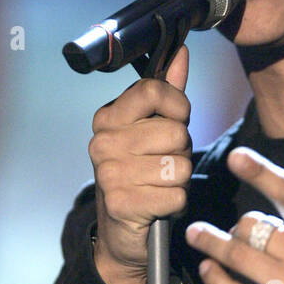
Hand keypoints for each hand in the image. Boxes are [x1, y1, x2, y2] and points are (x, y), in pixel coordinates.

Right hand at [89, 0, 191, 283]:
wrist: (124, 233)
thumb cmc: (144, 175)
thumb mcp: (154, 130)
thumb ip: (167, 92)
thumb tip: (180, 50)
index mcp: (108, 118)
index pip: (154, 90)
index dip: (178, 106)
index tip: (176, 120)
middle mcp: (102, 143)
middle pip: (174, 131)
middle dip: (182, 151)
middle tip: (165, 163)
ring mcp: (109, 174)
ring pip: (178, 164)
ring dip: (180, 179)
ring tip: (162, 184)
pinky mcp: (122, 204)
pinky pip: (175, 195)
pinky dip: (176, 203)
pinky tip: (159, 205)